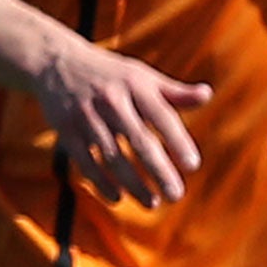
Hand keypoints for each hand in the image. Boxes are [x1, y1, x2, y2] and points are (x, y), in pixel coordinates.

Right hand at [31, 36, 211, 207]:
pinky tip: (118, 198)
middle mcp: (112, 100)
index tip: (193, 165)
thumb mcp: (142, 76)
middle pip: (140, 140)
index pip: (162, 116)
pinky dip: (102, 183)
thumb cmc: (111, 74)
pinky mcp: (67, 132)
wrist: (58, 63)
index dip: (178, 141)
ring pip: (113, 157)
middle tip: (177, 195)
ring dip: (133, 183)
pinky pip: (86, 163)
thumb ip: (174, 91)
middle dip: (159, 170)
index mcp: (136, 84)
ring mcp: (88, 117)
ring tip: (152, 202)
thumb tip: (208, 95)